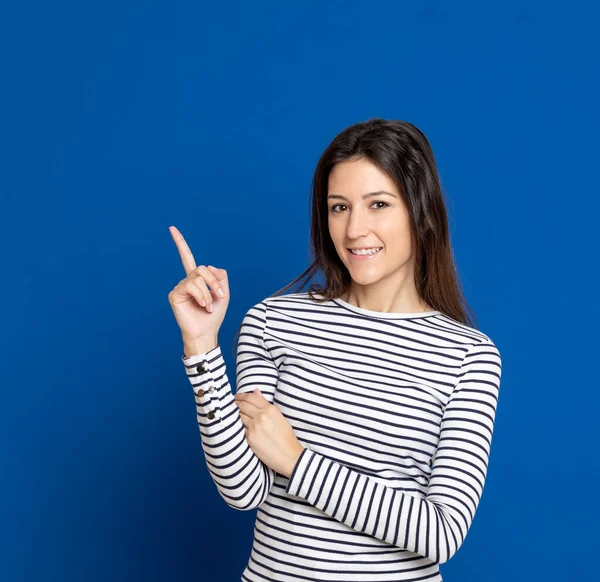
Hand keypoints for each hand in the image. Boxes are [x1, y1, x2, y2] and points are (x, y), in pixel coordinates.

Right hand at [168, 225, 229, 340]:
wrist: (207, 331)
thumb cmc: (214, 314)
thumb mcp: (224, 292)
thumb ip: (220, 275)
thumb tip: (207, 266)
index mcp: (197, 279)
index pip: (188, 258)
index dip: (180, 243)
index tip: (171, 228)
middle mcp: (187, 280)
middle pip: (203, 268)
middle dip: (215, 282)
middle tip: (220, 296)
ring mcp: (180, 287)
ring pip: (198, 278)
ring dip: (209, 293)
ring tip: (209, 306)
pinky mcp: (175, 294)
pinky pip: (192, 286)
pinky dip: (202, 296)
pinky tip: (203, 306)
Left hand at [234, 389, 304, 477]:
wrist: (289, 457)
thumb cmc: (287, 438)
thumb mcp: (279, 417)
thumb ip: (265, 404)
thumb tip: (255, 391)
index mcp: (270, 409)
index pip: (251, 397)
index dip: (241, 396)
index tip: (237, 397)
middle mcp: (261, 416)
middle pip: (242, 405)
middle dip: (236, 403)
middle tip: (233, 404)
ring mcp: (254, 427)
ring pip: (239, 416)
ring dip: (237, 415)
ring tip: (237, 416)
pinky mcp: (250, 438)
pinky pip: (241, 429)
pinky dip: (241, 427)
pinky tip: (242, 428)